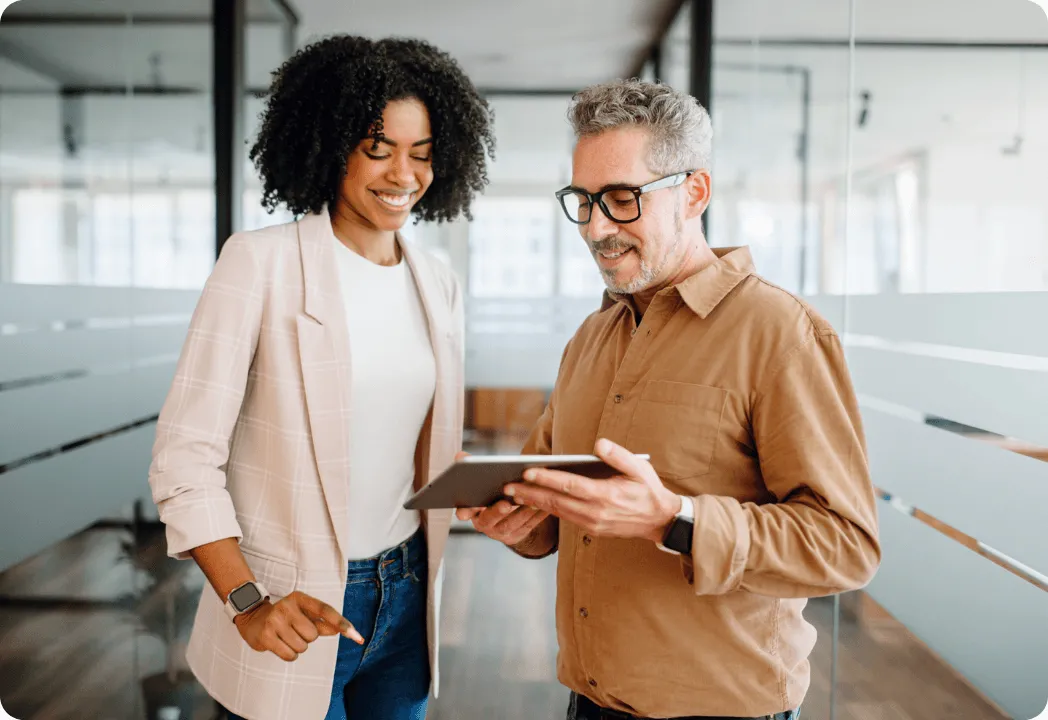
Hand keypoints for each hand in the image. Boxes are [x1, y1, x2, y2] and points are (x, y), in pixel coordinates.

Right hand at [234, 590, 363, 661]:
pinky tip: (280, 644)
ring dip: (297, 647)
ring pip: (302, 647)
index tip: (356, 636)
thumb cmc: (286, 617)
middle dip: (307, 638)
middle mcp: (287, 606)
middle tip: (294, 630)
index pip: (325, 610)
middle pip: (313, 635)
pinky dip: (289, 655)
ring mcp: (275, 621)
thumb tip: (343, 630)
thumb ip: (323, 622)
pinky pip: (290, 655)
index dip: (341, 623)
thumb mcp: (304, 614)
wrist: (253, 618)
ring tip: (286, 637)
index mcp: (300, 598)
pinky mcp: (266, 636)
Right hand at [452, 451, 549, 546]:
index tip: (465, 511)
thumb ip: (470, 469)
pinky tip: (545, 504)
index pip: (464, 511)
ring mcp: (502, 532)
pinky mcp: (519, 534)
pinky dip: (537, 515)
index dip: (464, 511)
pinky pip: (529, 524)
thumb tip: (460, 456)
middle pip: (490, 519)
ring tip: (532, 499)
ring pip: (512, 523)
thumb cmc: (492, 495)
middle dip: (497, 511)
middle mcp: (486, 524)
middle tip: (506, 504)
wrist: (508, 518)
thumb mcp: (480, 483)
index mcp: (472, 511)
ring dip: (522, 512)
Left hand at [504, 438, 680, 543]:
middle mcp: (596, 512)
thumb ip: (618, 455)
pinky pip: (564, 518)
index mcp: (606, 495)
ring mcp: (592, 523)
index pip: (570, 486)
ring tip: (513, 494)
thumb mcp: (640, 468)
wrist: (659, 520)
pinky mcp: (591, 528)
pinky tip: (534, 501)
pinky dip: (547, 510)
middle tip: (506, 486)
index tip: (527, 472)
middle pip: (556, 501)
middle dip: (529, 493)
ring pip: (557, 512)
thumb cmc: (648, 489)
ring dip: (534, 503)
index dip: (547, 479)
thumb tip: (598, 444)